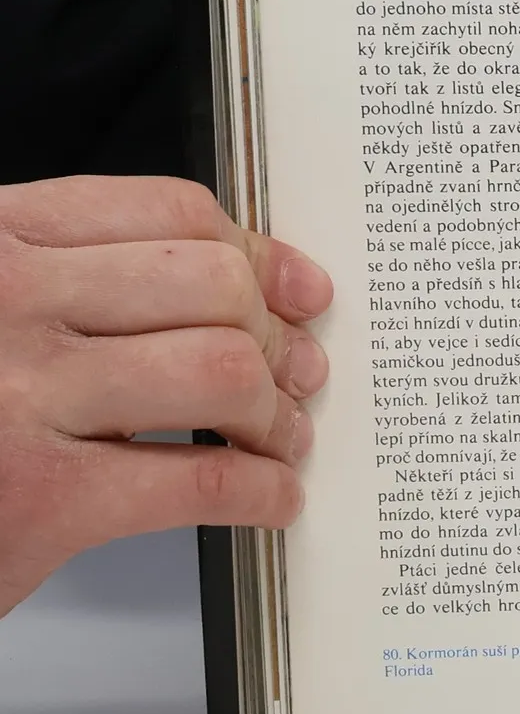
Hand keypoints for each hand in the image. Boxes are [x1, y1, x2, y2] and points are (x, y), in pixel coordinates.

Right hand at [0, 175, 331, 616]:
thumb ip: (76, 279)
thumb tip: (248, 287)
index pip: (170, 213)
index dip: (257, 255)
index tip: (296, 290)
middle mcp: (7, 301)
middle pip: (213, 287)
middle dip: (275, 337)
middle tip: (296, 376)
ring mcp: (20, 397)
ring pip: (222, 371)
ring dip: (275, 413)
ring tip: (280, 439)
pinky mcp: (40, 498)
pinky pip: (201, 480)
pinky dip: (260, 491)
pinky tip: (269, 499)